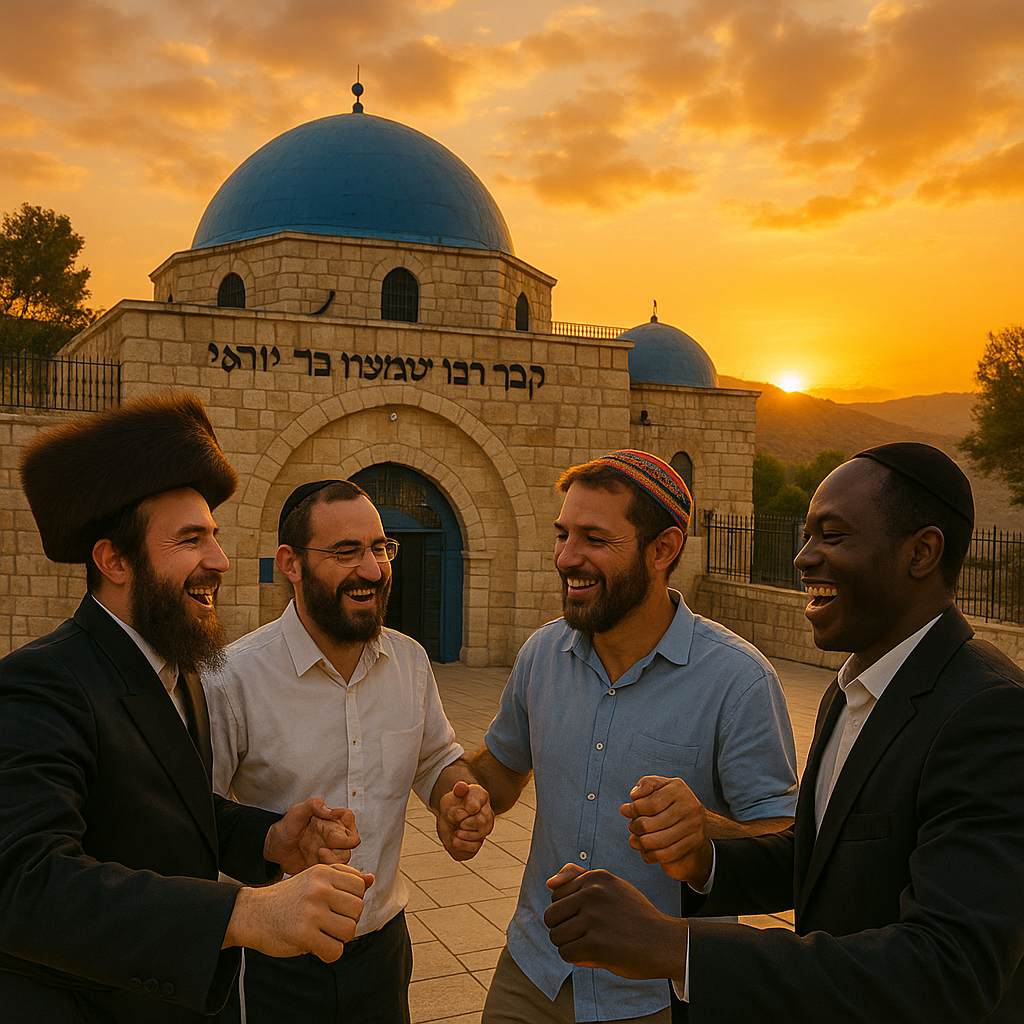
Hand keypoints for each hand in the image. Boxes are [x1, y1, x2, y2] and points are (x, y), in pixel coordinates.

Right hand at [224, 863, 373, 961]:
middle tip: (329, 923)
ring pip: (349, 931)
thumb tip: (372, 879)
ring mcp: (311, 912)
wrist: (253, 913)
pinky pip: (335, 951)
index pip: (360, 886)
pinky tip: (316, 947)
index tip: (336, 906)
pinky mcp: (303, 935)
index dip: (352, 900)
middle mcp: (319, 889)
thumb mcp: (315, 878)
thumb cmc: (289, 897)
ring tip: (323, 933)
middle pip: (358, 909)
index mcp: (323, 872)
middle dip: (347, 919)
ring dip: (339, 938)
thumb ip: (344, 877)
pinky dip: (329, 953)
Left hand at [264, 798, 359, 874]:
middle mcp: (333, 836)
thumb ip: (314, 805)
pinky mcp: (324, 865)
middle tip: (329, 842)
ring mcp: (329, 851)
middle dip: (343, 842)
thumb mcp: (296, 811)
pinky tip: (317, 860)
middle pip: (352, 839)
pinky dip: (330, 866)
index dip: (346, 821)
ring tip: (319, 853)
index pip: (349, 818)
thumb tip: (330, 810)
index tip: (335, 823)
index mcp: (329, 821)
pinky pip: (336, 869)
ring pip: (346, 855)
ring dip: (336, 856)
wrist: (273, 850)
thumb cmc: (284, 828)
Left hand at [437, 781, 493, 860]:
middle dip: (468, 824)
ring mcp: (484, 829)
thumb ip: (458, 791)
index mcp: (480, 797)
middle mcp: (486, 813)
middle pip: (482, 821)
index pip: (478, 803)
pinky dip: (463, 845)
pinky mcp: (477, 842)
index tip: (461, 810)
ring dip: (464, 835)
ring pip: (480, 835)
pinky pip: (474, 847)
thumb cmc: (453, 804)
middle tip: (459, 824)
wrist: (448, 818)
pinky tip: (455, 841)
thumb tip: (461, 787)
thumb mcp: (452, 795)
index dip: (469, 808)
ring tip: (456, 833)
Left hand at [544, 864, 686, 979]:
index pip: (556, 895)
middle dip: (563, 929)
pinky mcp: (596, 944)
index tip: (589, 918)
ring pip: (555, 936)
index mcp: (596, 877)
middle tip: (585, 935)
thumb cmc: (634, 916)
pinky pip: (566, 953)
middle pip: (551, 915)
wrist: (664, 942)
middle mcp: (593, 893)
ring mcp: (594, 918)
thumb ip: (579, 878)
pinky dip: (576, 959)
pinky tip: (594, 956)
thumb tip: (549, 883)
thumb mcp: (611, 887)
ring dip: (569, 946)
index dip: (569, 912)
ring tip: (590, 945)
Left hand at [620, 776, 712, 884]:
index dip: (634, 809)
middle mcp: (688, 807)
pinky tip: (645, 851)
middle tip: (631, 826)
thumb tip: (634, 795)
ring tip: (634, 840)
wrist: (697, 817)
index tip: (625, 811)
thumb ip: (646, 784)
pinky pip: (666, 854)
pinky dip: (651, 855)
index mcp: (678, 790)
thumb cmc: (672, 800)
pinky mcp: (693, 843)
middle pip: (651, 824)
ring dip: (640, 843)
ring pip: (658, 842)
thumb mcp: (661, 785)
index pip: (651, 804)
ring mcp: (692, 827)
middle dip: (635, 827)